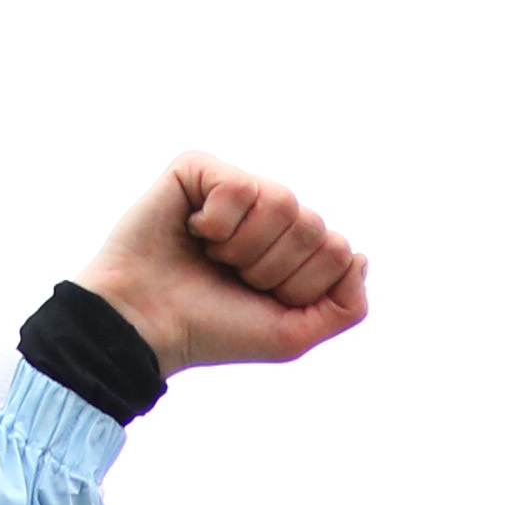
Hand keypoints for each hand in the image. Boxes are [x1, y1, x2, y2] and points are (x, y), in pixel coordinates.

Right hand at [72, 156, 369, 379]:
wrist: (146, 326)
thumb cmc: (214, 330)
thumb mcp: (291, 335)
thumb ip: (345, 306)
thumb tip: (359, 256)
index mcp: (292, 248)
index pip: (339, 252)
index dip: (300, 287)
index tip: (258, 299)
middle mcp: (269, 213)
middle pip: (314, 227)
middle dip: (273, 269)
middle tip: (231, 278)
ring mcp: (236, 188)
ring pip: (283, 203)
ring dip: (245, 248)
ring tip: (213, 256)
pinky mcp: (199, 169)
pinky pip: (238, 189)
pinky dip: (216, 225)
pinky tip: (192, 231)